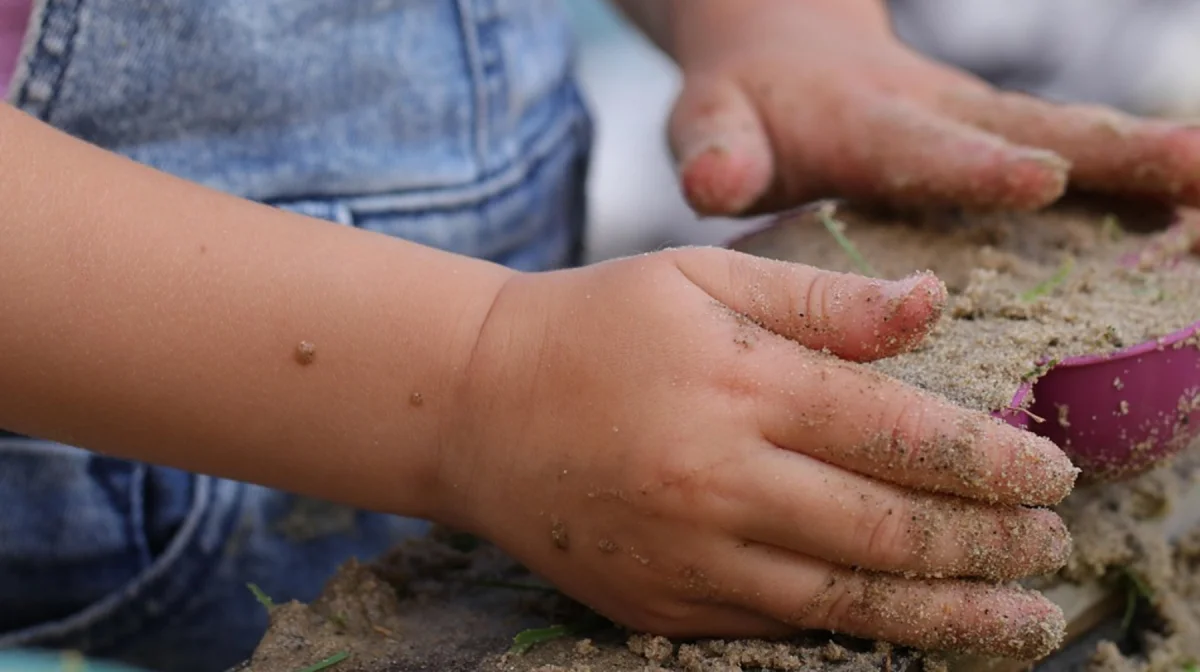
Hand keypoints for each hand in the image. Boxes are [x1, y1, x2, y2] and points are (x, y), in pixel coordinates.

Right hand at [435, 248, 1079, 659]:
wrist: (474, 406)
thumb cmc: (595, 325)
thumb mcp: (701, 277)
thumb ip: (821, 299)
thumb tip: (932, 305)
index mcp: (738, 382)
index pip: (897, 432)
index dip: (990, 460)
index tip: (1052, 474)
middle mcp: (719, 477)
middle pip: (887, 529)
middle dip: (987, 545)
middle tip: (1052, 549)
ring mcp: (686, 553)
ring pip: (845, 600)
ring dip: (946, 615)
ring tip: (1019, 622)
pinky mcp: (658, 602)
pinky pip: (777, 627)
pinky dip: (855, 634)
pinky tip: (906, 629)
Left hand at [662, 0, 1199, 214]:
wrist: (781, 56)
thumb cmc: (744, 109)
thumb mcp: (710, 123)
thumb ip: (715, 149)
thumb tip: (717, 178)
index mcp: (862, 124)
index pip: (922, 149)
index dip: (976, 166)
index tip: (1039, 180)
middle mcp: (934, 115)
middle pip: (1028, 128)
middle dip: (1108, 151)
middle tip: (1192, 166)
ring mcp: (975, 124)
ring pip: (1068, 135)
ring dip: (1143, 157)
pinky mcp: (997, 139)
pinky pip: (1073, 154)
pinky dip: (1134, 178)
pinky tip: (1190, 207)